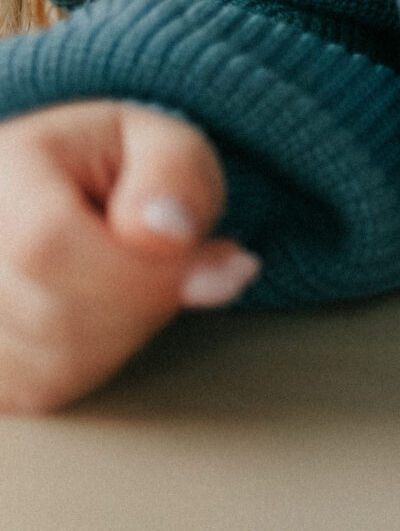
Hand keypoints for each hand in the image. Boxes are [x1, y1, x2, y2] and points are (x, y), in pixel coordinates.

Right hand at [0, 102, 259, 414]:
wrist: (69, 195)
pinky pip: (49, 387)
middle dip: (150, 299)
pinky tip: (108, 311)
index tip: (223, 266)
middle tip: (184, 259)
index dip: (140, 274)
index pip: (46, 247)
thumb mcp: (165, 143)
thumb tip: (170, 233)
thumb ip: (175, 174)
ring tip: (139, 277)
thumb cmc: (119, 170)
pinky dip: (102, 358)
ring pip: (57, 362)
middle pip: (56, 316)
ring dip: (131, 330)